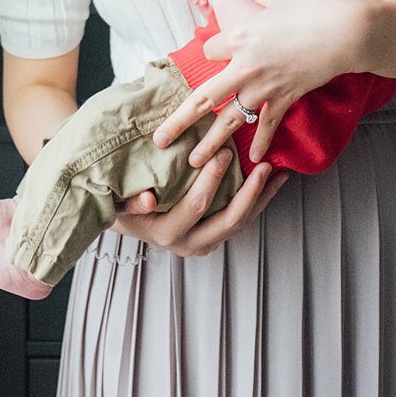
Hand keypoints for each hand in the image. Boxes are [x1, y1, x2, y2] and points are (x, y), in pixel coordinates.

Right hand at [113, 153, 288, 256]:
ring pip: (241, 223)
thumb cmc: (119, 204)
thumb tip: (147, 200)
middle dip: (250, 193)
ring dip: (262, 198)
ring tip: (279, 173)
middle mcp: (190, 243)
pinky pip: (241, 220)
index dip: (211, 180)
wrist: (125, 220)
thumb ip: (130, 202)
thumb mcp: (117, 202)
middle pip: (229, 221)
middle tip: (264, 166)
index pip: (196, 206)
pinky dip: (258, 200)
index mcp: (167, 233)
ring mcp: (205, 242)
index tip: (224, 152)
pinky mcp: (214, 236)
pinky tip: (272, 182)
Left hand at [152, 0, 366, 163]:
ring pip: (231, 120)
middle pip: (204, 98)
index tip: (218, 51)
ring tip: (194, 162)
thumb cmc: (312, 7)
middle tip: (159, 140)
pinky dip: (262, 143)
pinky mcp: (287, 97)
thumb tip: (256, 6)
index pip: (210, 50)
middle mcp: (245, 65)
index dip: (212, 51)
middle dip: (180, 122)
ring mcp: (265, 86)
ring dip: (211, 144)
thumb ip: (259, 3)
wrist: (346, 32)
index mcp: (239, 36)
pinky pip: (269, 125)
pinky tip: (254, 160)